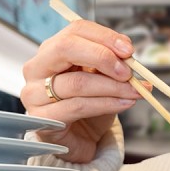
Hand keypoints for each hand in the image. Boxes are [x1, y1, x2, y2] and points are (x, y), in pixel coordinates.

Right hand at [20, 20, 144, 162]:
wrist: (81, 139)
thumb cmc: (90, 106)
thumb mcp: (103, 78)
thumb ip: (111, 62)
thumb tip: (128, 54)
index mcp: (51, 50)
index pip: (75, 30)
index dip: (104, 37)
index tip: (128, 50)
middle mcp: (37, 68)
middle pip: (66, 48)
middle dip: (102, 57)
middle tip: (128, 71)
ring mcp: (34, 94)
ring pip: (77, 82)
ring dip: (113, 86)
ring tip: (135, 91)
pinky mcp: (42, 118)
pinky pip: (78, 106)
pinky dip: (107, 104)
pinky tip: (124, 103)